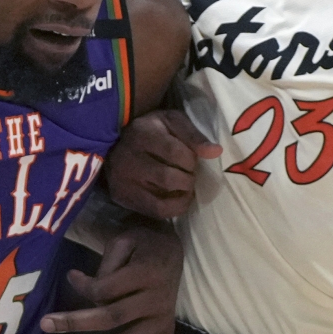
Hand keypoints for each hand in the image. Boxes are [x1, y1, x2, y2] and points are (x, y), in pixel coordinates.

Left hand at [43, 220, 181, 333]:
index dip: (84, 287)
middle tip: (45, 325)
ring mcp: (161, 321)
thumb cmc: (142, 244)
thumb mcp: (124, 240)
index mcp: (147, 274)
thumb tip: (82, 287)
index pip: (107, 289)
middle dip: (76, 322)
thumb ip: (106, 264)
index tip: (70, 276)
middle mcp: (156, 300)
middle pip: (113, 317)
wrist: (172, 251)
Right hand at [101, 108, 215, 220]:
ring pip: (160, 200)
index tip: (194, 161)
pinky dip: (173, 209)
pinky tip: (178, 198)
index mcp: (141, 133)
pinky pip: (154, 211)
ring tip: (186, 188)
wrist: (116, 144)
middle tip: (190, 175)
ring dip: (182, 196)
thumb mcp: (172, 122)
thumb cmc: (151, 131)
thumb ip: (193, 135)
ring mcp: (123, 181)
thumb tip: (216, 152)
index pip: (174, 152)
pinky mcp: (122, 197)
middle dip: (187, 179)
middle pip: (167, 178)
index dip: (191, 160)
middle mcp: (128, 158)